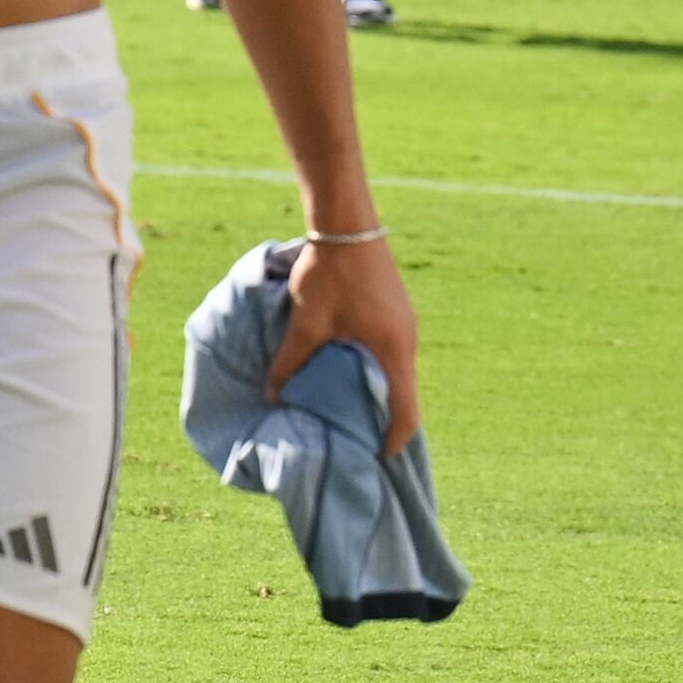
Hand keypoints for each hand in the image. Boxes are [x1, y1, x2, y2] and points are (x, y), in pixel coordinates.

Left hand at [271, 230, 423, 456]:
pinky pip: (391, 352)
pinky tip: (347, 371)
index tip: (376, 460)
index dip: (394, 440)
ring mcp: (406, 323)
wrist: (347, 222)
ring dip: (377, 393)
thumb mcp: (305, 322)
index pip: (407, 411)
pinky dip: (374, 369)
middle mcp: (409, 340)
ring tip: (348, 410)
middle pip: (404, 394)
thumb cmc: (329, 273)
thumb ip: (290, 363)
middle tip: (357, 440)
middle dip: (383, 421)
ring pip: (396, 372)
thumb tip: (273, 396)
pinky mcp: (396, 311)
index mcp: (395, 350)